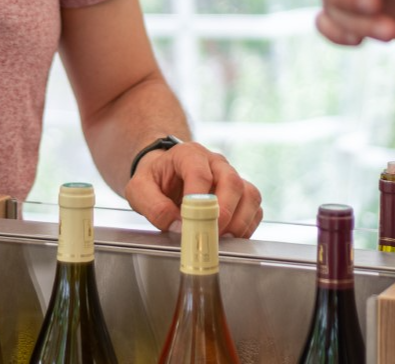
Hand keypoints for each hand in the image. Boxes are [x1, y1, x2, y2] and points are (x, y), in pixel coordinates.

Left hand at [125, 141, 263, 237]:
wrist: (165, 173)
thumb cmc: (155, 179)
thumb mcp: (139, 189)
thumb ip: (153, 206)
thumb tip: (178, 226)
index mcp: (189, 154)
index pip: (199, 172)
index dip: (198, 199)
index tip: (189, 222)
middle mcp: (215, 162)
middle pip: (231, 181)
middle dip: (223, 213)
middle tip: (209, 235)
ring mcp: (230, 175)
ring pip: (249, 193)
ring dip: (239, 221)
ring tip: (221, 239)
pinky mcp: (240, 192)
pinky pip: (254, 207)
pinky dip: (248, 225)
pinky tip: (231, 237)